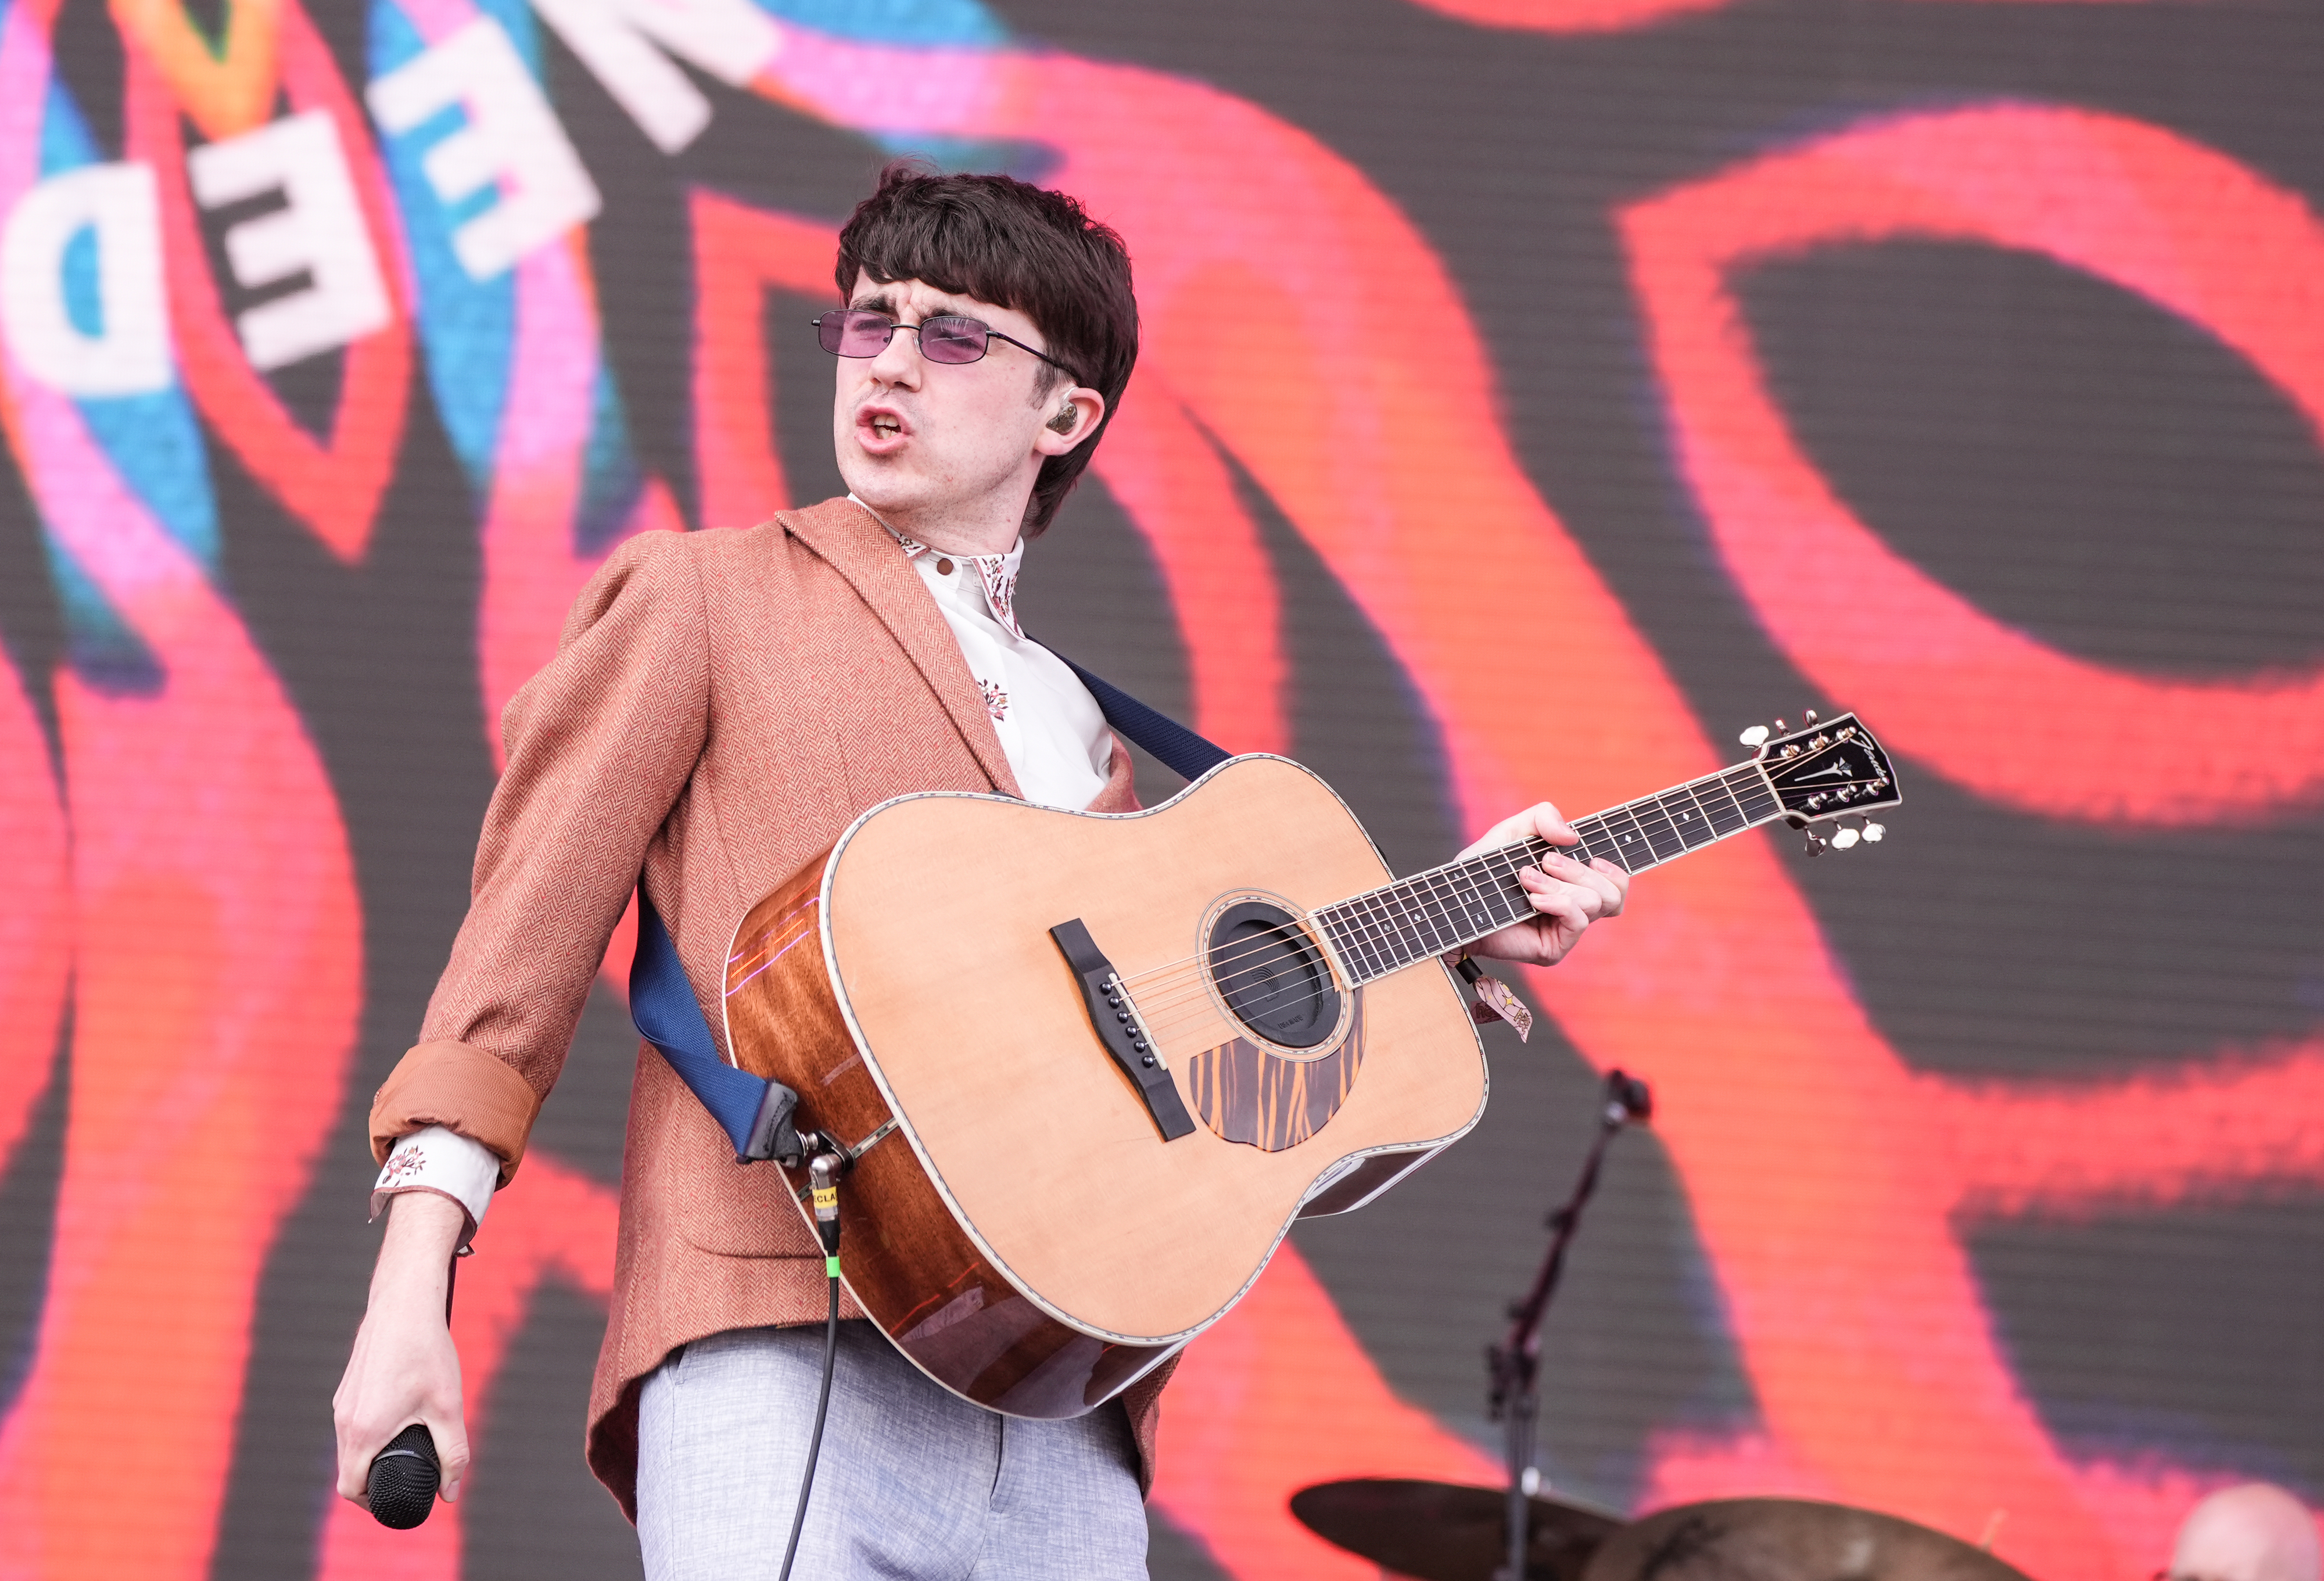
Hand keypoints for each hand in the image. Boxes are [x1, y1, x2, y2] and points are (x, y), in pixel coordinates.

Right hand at [333, 1191, 470, 1506]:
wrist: (404, 1303)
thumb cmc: (426, 1353)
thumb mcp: (448, 1407)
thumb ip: (453, 1453)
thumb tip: (451, 1493)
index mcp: (363, 1431)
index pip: (350, 1488)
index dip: (371, 1503)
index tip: (396, 1499)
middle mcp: (344, 1418)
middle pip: (349, 1468)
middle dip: (374, 1480)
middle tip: (407, 1478)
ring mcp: (342, 1400)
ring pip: (350, 1443)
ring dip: (372, 1454)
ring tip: (406, 1449)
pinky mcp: (348, 1385)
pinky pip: (353, 1421)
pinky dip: (370, 1431)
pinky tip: (398, 1419)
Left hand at [1460, 801, 1628, 967]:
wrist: (1456, 903)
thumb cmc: (1483, 870)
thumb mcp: (1512, 831)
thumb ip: (1542, 818)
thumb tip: (1572, 837)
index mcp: (1573, 886)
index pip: (1616, 886)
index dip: (1616, 872)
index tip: (1595, 857)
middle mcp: (1575, 910)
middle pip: (1610, 893)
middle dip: (1578, 871)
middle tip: (1544, 862)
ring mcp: (1565, 932)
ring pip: (1595, 903)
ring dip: (1560, 885)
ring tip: (1527, 879)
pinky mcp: (1553, 949)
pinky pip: (1577, 921)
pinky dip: (1558, 903)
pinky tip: (1532, 899)